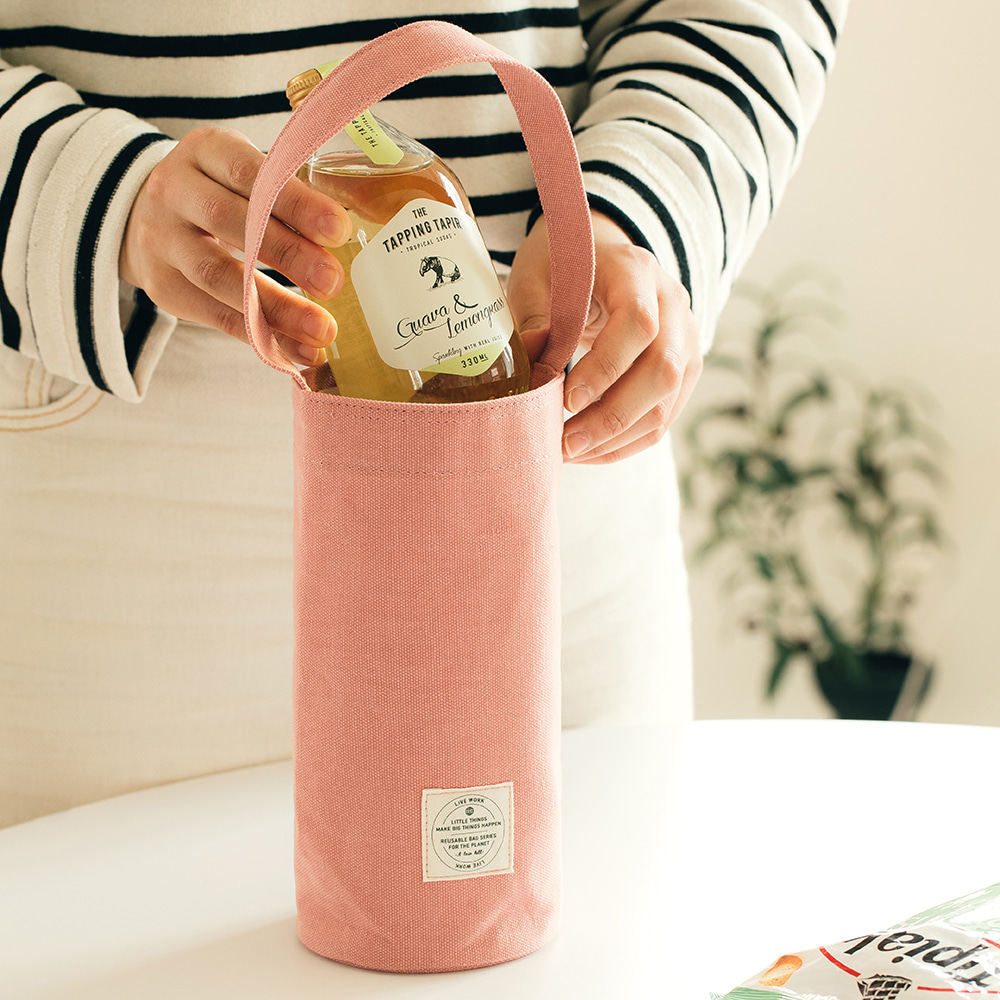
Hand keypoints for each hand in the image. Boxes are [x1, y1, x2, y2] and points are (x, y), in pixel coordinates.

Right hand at [120, 126, 351, 364]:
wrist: (148, 214)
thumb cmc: (223, 191)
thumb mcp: (247, 173)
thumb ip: (290, 194)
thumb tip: (359, 234)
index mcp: (206, 150)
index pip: (249, 172)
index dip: (295, 202)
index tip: (339, 230)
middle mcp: (174, 189)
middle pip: (228, 220)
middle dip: (286, 254)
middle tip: (333, 282)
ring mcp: (161, 240)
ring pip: (217, 275)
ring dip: (276, 306)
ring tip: (321, 330)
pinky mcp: (163, 286)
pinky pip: (215, 316)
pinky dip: (260, 336)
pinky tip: (298, 351)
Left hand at [507, 211, 702, 463]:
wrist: (602, 258)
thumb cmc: (563, 266)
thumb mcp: (537, 276)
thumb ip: (534, 318)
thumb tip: (533, 370)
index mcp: (637, 271)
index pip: (638, 324)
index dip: (605, 367)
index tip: (566, 398)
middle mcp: (673, 305)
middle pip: (661, 371)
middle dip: (612, 417)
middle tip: (566, 442)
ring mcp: (685, 340)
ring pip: (666, 403)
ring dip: (618, 438)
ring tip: (572, 451)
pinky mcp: (683, 370)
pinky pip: (663, 417)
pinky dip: (626, 442)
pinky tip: (590, 451)